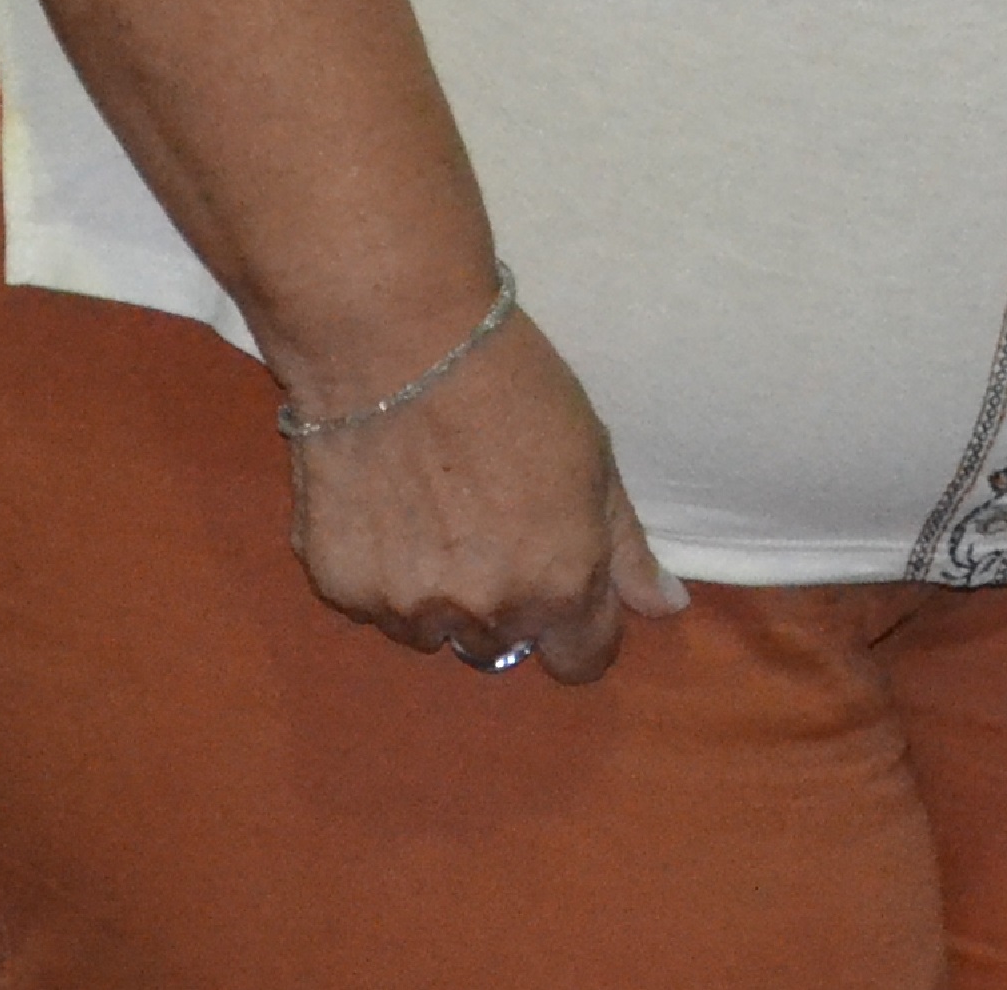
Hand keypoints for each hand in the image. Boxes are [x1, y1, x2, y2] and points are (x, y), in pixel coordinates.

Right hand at [283, 306, 686, 687]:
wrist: (397, 344)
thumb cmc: (515, 388)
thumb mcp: (595, 459)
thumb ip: (626, 548)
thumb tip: (667, 608)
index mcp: (561, 584)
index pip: (581, 663)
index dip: (580, 631)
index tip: (568, 591)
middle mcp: (486, 612)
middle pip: (503, 645)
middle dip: (506, 602)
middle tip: (491, 525)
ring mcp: (407, 606)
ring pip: (433, 630)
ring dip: (439, 593)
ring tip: (433, 511)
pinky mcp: (339, 587)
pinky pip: (372, 604)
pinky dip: (382, 571)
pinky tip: (385, 505)